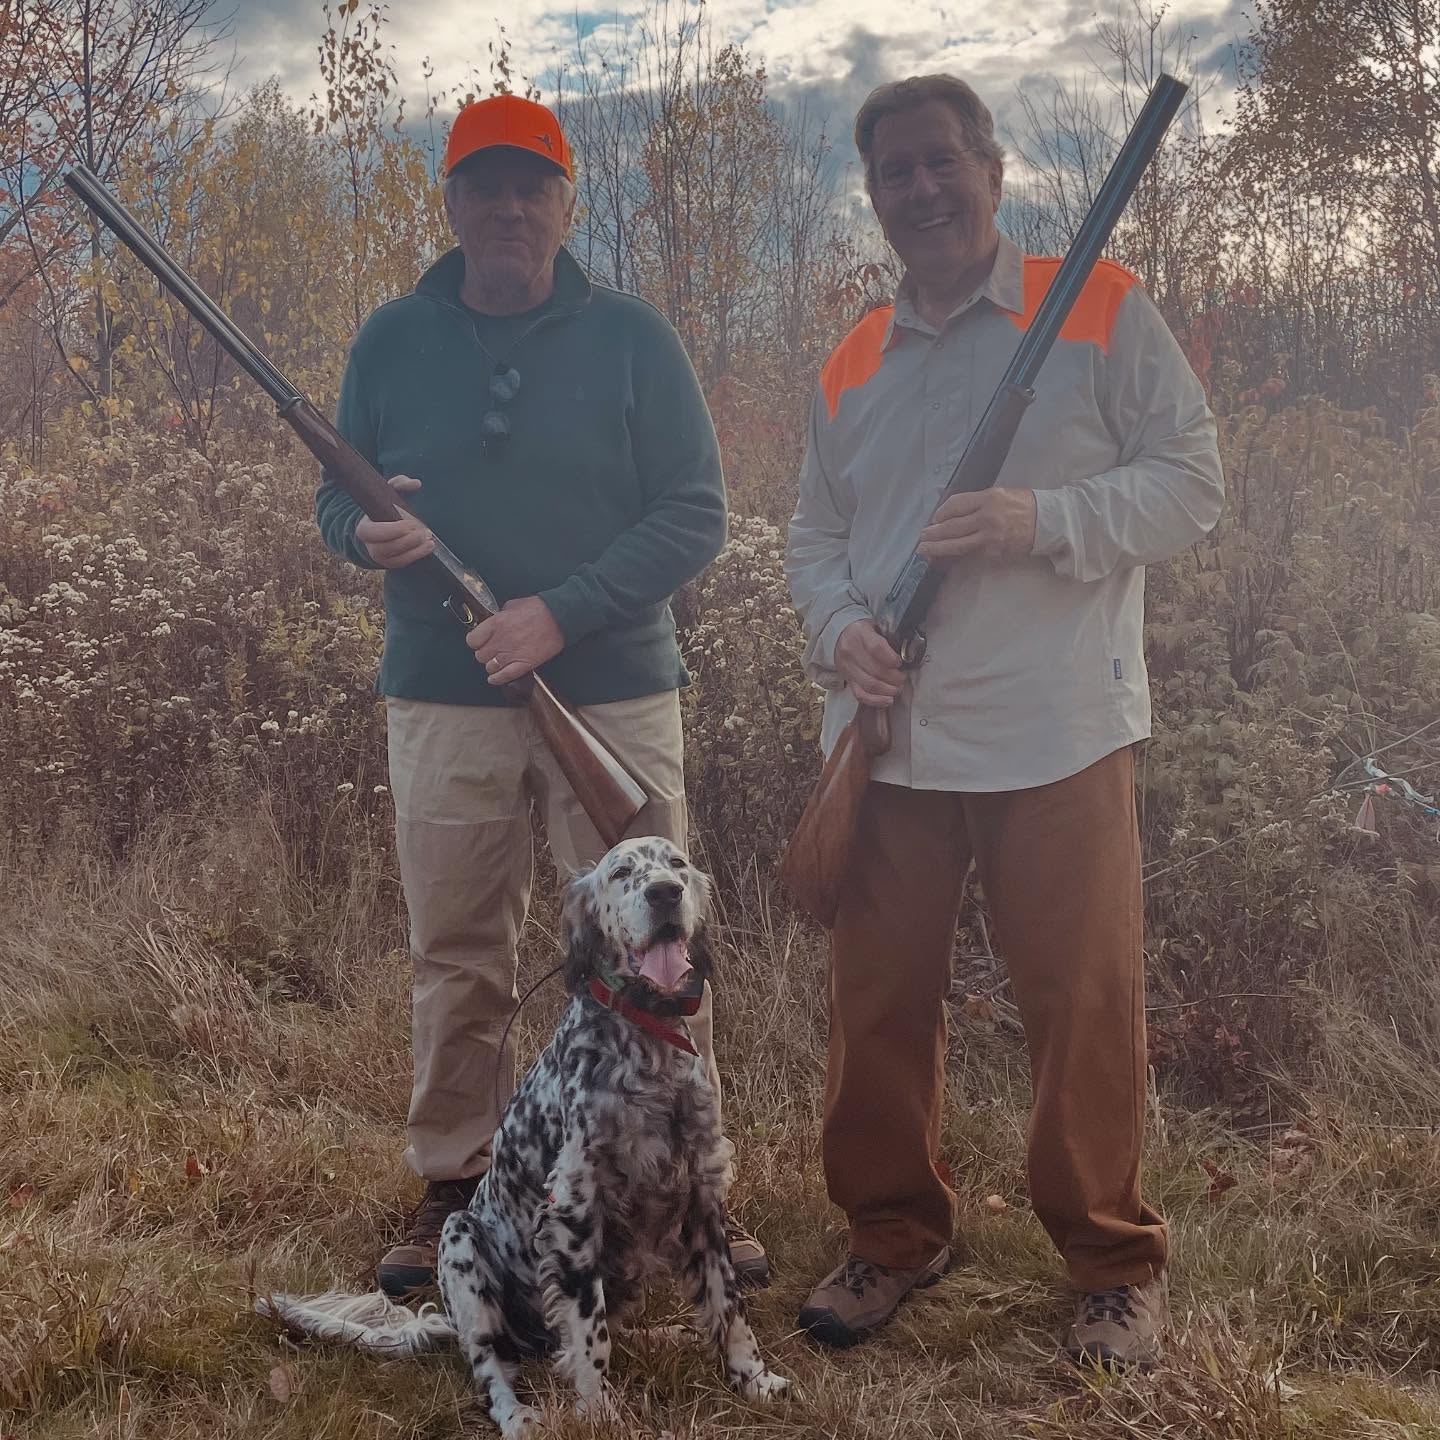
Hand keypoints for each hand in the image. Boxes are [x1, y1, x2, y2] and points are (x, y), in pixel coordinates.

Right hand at [355, 474, 433, 567]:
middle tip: (425, 532)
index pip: (372, 532)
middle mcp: (369, 545)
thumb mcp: (390, 492)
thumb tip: (416, 484)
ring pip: (395, 558)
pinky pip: (403, 563)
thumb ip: (401, 483)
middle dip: (407, 541)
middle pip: (385, 547)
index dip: (391, 530)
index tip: (410, 525)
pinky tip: (429, 546)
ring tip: (429, 539)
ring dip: (414, 549)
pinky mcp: (391, 563)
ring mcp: (380, 557)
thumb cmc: (386, 507)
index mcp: (364, 528)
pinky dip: (417, 555)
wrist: (382, 527)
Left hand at [466, 596, 565, 685]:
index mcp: (495, 624)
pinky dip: (497, 679)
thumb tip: (493, 622)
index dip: (476, 641)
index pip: (472, 640)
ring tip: (499, 660)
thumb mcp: (512, 605)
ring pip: (490, 667)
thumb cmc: (538, 609)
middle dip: (485, 652)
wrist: (560, 618)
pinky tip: (495, 678)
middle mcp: (500, 641)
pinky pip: (504, 677)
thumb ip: (499, 616)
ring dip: (493, 664)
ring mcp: (511, 655)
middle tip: (492, 649)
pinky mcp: (524, 664)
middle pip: (480, 655)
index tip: (480, 640)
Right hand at [835, 619, 904, 706]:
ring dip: (888, 690)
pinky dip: (876, 700)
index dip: (892, 659)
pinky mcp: (847, 680)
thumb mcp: (875, 625)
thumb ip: (890, 636)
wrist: (840, 636)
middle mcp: (850, 651)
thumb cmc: (864, 631)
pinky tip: (888, 700)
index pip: (876, 648)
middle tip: (903, 678)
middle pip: (875, 670)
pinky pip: (860, 695)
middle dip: (895, 678)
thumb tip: (908, 652)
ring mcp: (847, 667)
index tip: (901, 662)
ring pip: (869, 685)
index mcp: (860, 633)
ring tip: (897, 688)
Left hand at [917, 487, 1036, 563]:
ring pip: (957, 544)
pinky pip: (970, 554)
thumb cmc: (1025, 505)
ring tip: (924, 549)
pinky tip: (945, 557)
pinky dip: (955, 555)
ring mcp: (990, 537)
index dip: (941, 513)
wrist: (1049, 522)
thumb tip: (954, 511)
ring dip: (938, 547)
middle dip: (934, 532)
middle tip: (921, 537)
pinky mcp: (993, 552)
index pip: (956, 504)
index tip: (935, 519)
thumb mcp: (1002, 494)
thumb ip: (978, 502)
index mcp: (988, 498)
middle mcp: (987, 517)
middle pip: (952, 526)